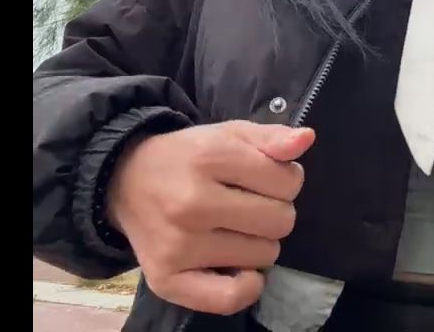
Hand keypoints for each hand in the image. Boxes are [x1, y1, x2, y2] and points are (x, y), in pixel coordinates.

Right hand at [107, 120, 314, 314]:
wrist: (127, 180)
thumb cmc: (190, 155)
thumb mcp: (231, 134)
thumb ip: (272, 137)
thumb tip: (307, 139)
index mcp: (210, 157)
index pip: (287, 181)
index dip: (288, 179)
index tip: (267, 178)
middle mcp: (192, 203)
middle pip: (280, 221)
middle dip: (276, 210)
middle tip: (252, 203)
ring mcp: (179, 245)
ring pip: (264, 256)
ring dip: (260, 242)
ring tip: (237, 227)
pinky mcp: (167, 279)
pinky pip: (229, 299)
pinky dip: (246, 286)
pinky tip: (241, 267)